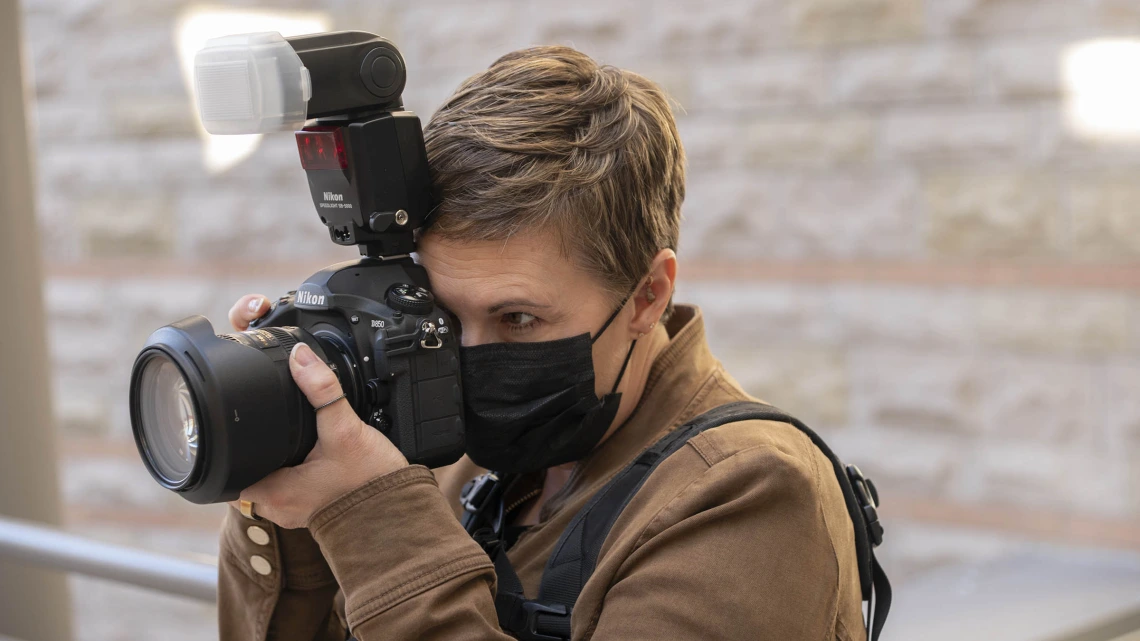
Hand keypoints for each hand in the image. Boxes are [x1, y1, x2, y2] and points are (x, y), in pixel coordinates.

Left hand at [225, 296, 408, 527]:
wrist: (399, 511)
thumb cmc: (370, 482)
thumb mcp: (344, 430)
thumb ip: (322, 391)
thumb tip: (301, 356)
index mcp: (273, 492)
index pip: (229, 468)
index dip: (232, 444)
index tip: (240, 425)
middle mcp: (277, 507)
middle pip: (246, 471)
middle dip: (254, 449)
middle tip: (268, 425)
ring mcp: (293, 513)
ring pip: (267, 480)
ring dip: (273, 461)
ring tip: (287, 438)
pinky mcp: (310, 511)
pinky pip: (288, 489)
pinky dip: (292, 472)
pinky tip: (308, 456)